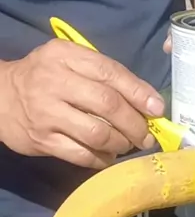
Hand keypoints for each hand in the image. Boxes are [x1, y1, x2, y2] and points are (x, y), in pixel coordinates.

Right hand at [0, 40, 164, 168]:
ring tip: (126, 145)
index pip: (110, 72)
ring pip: (97, 133)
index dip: (138, 92)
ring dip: (119, 143)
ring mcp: (47, 113)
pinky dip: (101, 159)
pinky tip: (107, 157)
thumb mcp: (68, 62)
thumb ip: (102, 74)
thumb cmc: (44, 78)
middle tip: (145, 136)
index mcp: (65, 57)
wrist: (0, 97)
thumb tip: (146, 100)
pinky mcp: (43, 140)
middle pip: (107, 104)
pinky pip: (81, 154)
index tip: (157, 109)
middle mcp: (55, 82)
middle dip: (134, 124)